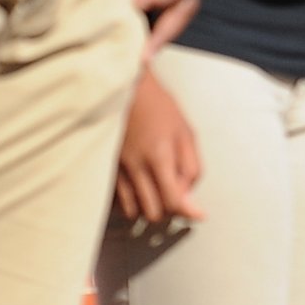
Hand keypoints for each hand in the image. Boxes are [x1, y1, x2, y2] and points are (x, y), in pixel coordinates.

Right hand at [114, 63, 203, 222]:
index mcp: (160, 155)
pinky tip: (138, 189)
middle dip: (168, 210)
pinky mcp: (104, 169)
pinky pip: (116, 201)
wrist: (124, 89)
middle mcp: (136, 166)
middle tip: (175, 195)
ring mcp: (117, 168)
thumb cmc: (159, 107)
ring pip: (132, 211)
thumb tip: (191, 197)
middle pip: (153, 211)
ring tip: (156, 192)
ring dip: (147, 208)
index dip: (188, 212)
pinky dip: (130, 202)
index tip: (199, 215)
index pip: (173, 200)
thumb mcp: (186, 132)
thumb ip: (191, 166)